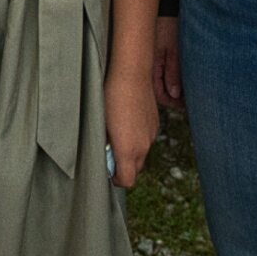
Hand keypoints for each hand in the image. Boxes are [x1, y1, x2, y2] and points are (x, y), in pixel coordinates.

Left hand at [105, 67, 157, 187]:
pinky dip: (137, 138)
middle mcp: (144, 146)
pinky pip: (147, 139)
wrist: (131, 74)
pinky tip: (126, 122)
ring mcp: (151, 134)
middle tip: (109, 153)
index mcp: (129, 150)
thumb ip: (105, 147)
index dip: (117, 180)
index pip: (127, 181)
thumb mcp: (101, 125)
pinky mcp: (155, 123)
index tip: (107, 171)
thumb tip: (104, 156)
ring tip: (116, 134)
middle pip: (136, 169)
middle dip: (123, 167)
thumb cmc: (110, 98)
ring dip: (131, 151)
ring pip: (142, 153)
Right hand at [151, 16, 183, 109]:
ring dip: (177, 89)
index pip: (160, 94)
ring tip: (192, 91)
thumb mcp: (173, 49)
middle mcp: (151, 67)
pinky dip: (176, 79)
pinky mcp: (161, 57)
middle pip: (162, 91)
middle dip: (176, 99)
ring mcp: (156, 62)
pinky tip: (187, 79)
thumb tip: (175, 94)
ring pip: (165, 83)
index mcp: (151, 67)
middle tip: (191, 101)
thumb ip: (173, 71)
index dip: (174, 103)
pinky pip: (167, 74)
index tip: (187, 105)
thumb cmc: (169, 26)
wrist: (167, 8)